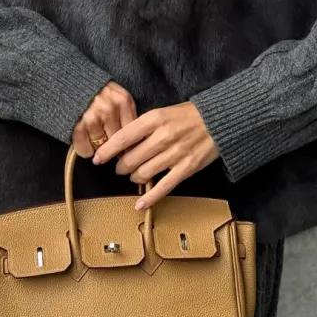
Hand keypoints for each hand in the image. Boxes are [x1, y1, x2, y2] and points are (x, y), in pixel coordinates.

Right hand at [72, 81, 136, 157]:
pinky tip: (86, 147)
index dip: (130, 143)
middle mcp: (110, 108)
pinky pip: (85, 148)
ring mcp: (93, 116)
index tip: (127, 150)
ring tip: (95, 142)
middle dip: (113, 147)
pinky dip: (85, 151)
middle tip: (109, 148)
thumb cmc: (97, 91)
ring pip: (101, 146)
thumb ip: (126, 113)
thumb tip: (135, 142)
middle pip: (117, 140)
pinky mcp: (78, 124)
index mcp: (123, 101)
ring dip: (98, 149)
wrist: (70, 80)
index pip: (132, 130)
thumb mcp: (117, 96)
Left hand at [91, 101, 219, 209]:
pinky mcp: (186, 168)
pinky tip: (140, 204)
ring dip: (133, 177)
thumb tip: (122, 143)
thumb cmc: (188, 115)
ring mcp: (175, 154)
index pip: (123, 138)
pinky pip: (163, 187)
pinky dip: (149, 198)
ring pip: (143, 173)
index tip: (97, 158)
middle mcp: (163, 137)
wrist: (218, 120)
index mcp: (155, 119)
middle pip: (130, 159)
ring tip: (133, 175)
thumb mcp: (162, 112)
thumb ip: (143, 126)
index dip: (107, 151)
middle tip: (119, 167)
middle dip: (120, 167)